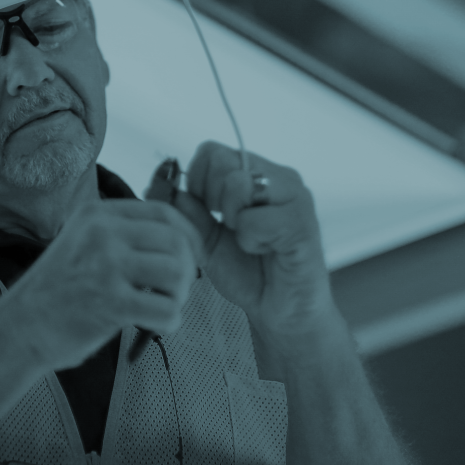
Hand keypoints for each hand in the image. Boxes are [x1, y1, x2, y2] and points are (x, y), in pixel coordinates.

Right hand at [7, 198, 203, 370]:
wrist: (20, 327)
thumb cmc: (58, 291)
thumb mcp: (83, 242)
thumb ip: (122, 235)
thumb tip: (179, 243)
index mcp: (97, 214)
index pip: (164, 212)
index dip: (188, 235)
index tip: (192, 257)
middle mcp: (102, 232)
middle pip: (176, 241)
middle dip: (186, 270)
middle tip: (174, 291)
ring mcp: (106, 265)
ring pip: (177, 272)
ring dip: (179, 295)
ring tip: (162, 307)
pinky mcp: (111, 302)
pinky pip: (167, 309)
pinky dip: (170, 322)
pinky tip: (155, 327)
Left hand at [169, 142, 334, 339]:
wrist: (282, 312)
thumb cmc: (250, 273)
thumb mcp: (206, 239)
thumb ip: (187, 211)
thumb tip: (162, 186)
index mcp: (256, 174)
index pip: (211, 151)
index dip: (198, 182)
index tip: (208, 210)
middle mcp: (278, 177)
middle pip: (222, 162)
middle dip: (213, 200)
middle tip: (231, 226)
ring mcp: (294, 197)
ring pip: (239, 184)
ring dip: (234, 221)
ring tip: (251, 239)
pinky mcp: (302, 223)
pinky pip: (256, 219)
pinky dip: (252, 241)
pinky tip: (268, 251)